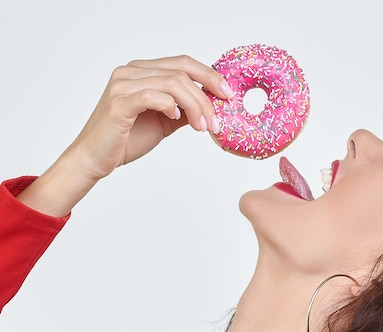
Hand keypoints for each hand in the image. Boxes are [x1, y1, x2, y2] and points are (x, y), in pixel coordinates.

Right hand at [68, 55, 231, 180]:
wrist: (95, 158)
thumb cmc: (127, 139)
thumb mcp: (165, 122)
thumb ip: (185, 109)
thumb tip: (213, 106)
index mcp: (142, 71)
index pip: (183, 63)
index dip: (209, 76)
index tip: (228, 95)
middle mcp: (131, 71)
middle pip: (181, 71)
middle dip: (207, 94)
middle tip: (218, 118)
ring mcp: (123, 84)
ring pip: (172, 83)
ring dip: (195, 106)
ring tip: (202, 127)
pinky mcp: (118, 102)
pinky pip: (153, 95)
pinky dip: (171, 106)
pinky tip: (176, 119)